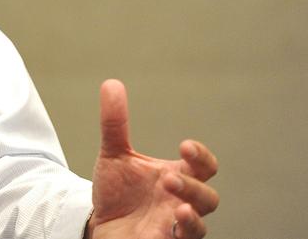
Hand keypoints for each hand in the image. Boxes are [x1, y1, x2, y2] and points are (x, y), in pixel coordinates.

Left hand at [89, 80, 219, 238]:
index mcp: (177, 177)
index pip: (204, 167)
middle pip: (208, 199)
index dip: (201, 156)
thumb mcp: (114, 155)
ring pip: (198, 229)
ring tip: (178, 209)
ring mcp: (174, 228)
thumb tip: (111, 84)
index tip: (185, 146)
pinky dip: (178, 237)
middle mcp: (182, 203)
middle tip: (169, 179)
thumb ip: (115, 123)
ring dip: (192, 220)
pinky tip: (167, 229)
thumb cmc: (117, 191)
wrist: (99, 223)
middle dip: (193, 188)